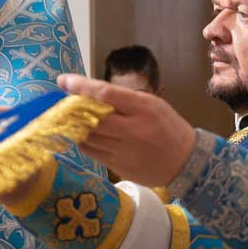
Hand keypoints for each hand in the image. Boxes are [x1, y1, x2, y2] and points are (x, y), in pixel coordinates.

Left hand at [57, 74, 196, 186]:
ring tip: (68, 118)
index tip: (64, 81)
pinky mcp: (119, 167)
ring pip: (88, 136)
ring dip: (75, 126)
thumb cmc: (168, 128)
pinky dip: (83, 142)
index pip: (105, 94)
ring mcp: (125, 151)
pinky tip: (82, 135)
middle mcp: (133, 130)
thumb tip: (91, 93)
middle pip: (92, 117)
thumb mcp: (153, 105)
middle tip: (61, 103)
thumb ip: (125, 100)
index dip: (81, 86)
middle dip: (72, 108)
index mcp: (143, 109)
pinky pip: (92, 153)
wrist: (186, 162)